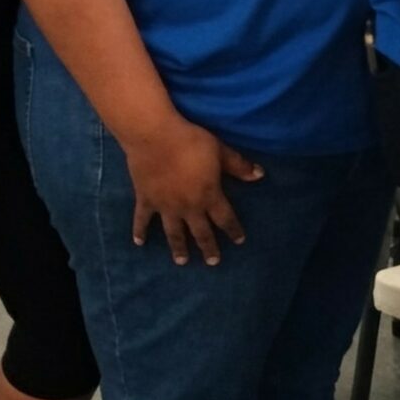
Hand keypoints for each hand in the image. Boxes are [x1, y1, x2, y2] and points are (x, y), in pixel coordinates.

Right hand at [123, 117, 262, 265]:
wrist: (154, 137)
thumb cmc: (190, 142)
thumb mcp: (220, 151)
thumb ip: (238, 166)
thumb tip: (260, 175)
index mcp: (208, 196)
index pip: (225, 218)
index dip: (233, 230)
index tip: (239, 241)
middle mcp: (188, 207)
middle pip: (201, 232)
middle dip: (208, 248)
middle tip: (213, 262)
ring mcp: (165, 207)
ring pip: (174, 233)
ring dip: (179, 248)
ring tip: (182, 262)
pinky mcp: (146, 200)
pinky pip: (143, 219)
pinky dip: (140, 231)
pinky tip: (139, 243)